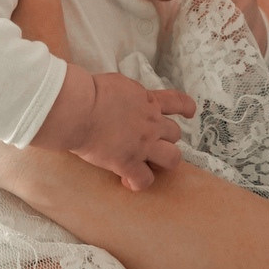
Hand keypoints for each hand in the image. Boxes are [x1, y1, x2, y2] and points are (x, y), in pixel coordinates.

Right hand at [38, 67, 196, 191]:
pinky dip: (137, 183)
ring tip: (148, 165)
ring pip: (172, 159)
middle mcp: (151, 123)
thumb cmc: (88, 92)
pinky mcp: (128, 163)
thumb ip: (127, 94)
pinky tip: (127, 180)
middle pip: (175, 134)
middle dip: (165, 139)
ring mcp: (143, 145)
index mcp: (147, 101)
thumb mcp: (117, 85)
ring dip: (162, 162)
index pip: (176, 102)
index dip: (186, 107)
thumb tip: (123, 96)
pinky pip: (144, 180)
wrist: (79, 109)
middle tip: (149, 144)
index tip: (189, 112)